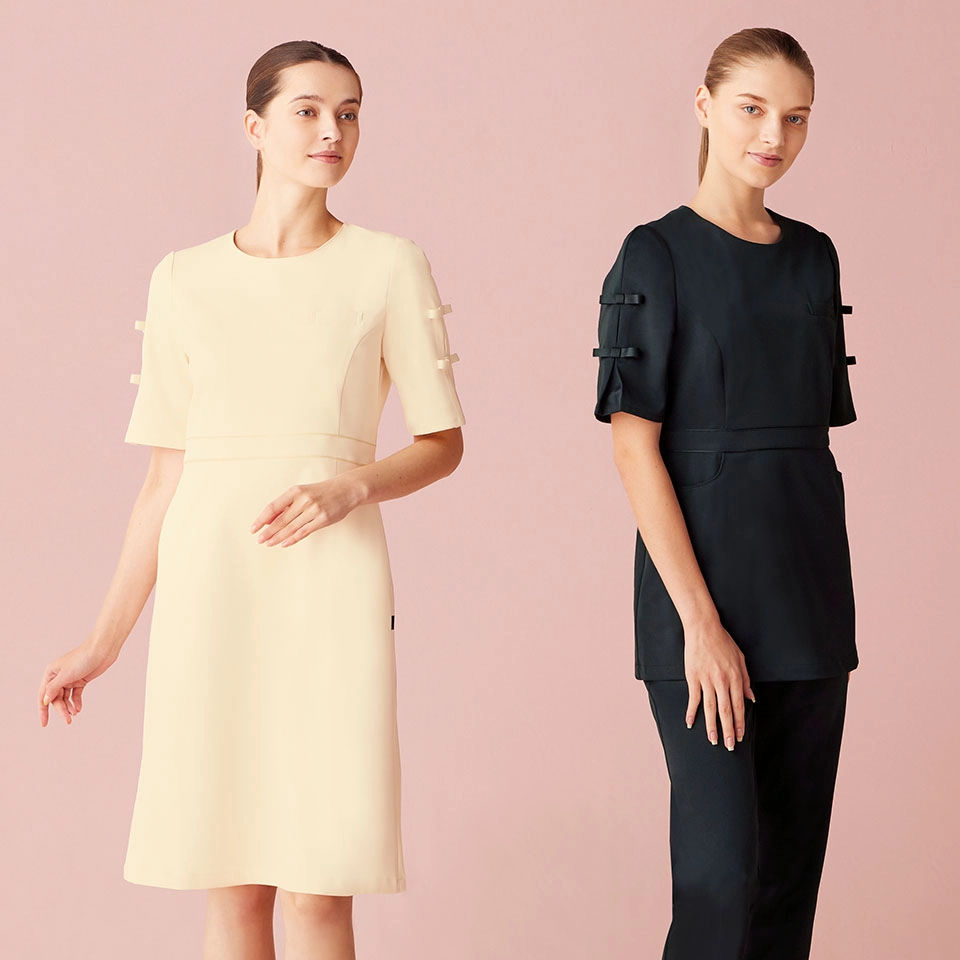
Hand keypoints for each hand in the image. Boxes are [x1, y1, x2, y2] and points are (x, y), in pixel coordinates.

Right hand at [38, 641, 116, 726]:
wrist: (102, 650)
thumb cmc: (82, 659)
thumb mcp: (65, 675)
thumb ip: (53, 689)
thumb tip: (44, 701)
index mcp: (50, 673)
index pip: (43, 695)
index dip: (43, 710)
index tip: (44, 724)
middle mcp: (58, 676)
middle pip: (56, 698)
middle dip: (61, 710)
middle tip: (68, 720)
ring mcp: (70, 678)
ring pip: (66, 697)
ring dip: (68, 707)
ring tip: (74, 715)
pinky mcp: (81, 680)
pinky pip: (75, 694)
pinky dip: (76, 702)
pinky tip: (78, 709)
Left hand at [250, 475, 362, 546]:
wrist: (346, 490)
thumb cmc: (322, 492)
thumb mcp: (303, 493)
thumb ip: (287, 505)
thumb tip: (269, 520)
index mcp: (295, 491)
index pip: (273, 507)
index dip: (262, 519)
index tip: (253, 529)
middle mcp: (303, 500)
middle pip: (281, 519)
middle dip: (268, 531)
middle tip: (259, 540)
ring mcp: (314, 510)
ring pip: (291, 527)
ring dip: (278, 537)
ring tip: (268, 544)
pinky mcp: (322, 519)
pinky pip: (304, 532)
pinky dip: (292, 539)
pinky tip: (284, 543)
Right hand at [683, 617, 754, 750]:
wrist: (703, 628)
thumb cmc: (723, 642)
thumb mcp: (740, 659)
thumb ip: (746, 680)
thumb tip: (751, 699)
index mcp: (735, 677)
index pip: (739, 705)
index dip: (740, 722)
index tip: (739, 735)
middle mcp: (722, 681)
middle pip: (726, 711)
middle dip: (728, 730)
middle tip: (728, 745)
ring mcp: (706, 680)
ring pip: (710, 708)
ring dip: (712, 726)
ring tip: (713, 740)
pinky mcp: (693, 677)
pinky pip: (693, 698)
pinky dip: (691, 712)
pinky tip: (690, 723)